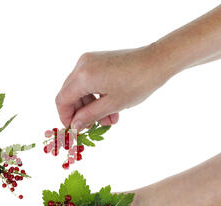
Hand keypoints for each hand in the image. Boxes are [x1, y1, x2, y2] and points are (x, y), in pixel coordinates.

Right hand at [55, 45, 169, 130]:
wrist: (158, 60)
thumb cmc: (138, 83)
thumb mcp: (112, 105)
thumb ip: (89, 116)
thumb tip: (74, 126)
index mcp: (83, 76)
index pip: (62, 100)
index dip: (65, 117)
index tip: (74, 129)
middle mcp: (82, 66)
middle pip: (69, 94)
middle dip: (80, 112)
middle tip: (92, 126)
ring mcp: (89, 61)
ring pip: (80, 89)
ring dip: (90, 106)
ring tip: (108, 119)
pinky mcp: (97, 60)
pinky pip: (88, 81)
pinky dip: (95, 95)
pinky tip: (110, 107)